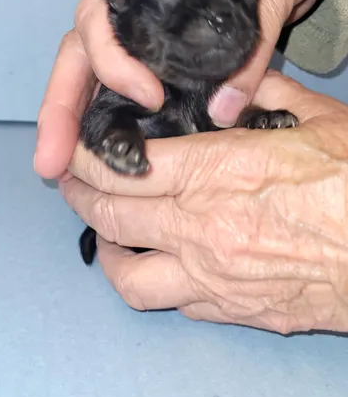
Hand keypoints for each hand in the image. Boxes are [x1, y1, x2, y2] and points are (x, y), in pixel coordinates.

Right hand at [34, 0, 324, 179]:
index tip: (152, 98)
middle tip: (52, 161)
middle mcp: (118, 16)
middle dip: (60, 111)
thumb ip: (248, 59)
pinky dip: (91, 123)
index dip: (117, 65)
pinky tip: (86, 156)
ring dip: (68, 123)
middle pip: (76, 59)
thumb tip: (224, 112)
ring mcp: (124, 42)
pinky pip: (102, 91)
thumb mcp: (261, 8)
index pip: (102, 25)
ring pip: (81, 78)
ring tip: (56, 166)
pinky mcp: (138, 64)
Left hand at [59, 72, 347, 334]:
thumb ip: (265, 93)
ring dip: (108, 250)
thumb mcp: (319, 120)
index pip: (123, 167)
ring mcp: (214, 278)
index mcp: (218, 173)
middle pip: (109, 216)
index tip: (81, 148)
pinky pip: (171, 303)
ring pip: (127, 275)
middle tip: (77, 181)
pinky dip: (153, 281)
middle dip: (81, 195)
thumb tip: (235, 84)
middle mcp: (203, 230)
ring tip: (108, 231)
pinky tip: (161, 263)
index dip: (89, 157)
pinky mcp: (235, 312)